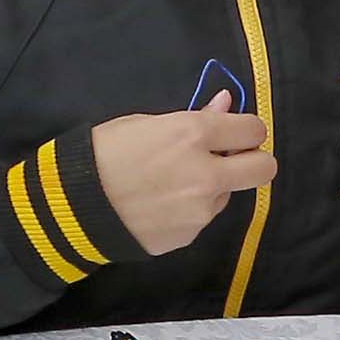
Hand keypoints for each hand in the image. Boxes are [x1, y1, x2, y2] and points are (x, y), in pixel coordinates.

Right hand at [88, 92, 276, 256]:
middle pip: (265, 168)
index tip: (233, 132)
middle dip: (254, 160)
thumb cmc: (104, 152)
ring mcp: (201, 209)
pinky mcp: (190, 234)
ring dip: (213, 187)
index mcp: (194, 134)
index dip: (246, 129)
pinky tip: (159, 205)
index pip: (254, 129)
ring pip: (229, 193)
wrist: (74, 205)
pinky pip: (202, 216)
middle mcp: (207, 173)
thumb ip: (195, 116)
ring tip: (171, 185)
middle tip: (230, 159)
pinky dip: (190, 209)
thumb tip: (226, 105)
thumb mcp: (146, 123)